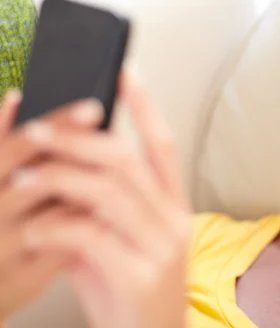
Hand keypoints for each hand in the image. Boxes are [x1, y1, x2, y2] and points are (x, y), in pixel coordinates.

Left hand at [19, 71, 191, 327]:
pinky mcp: (140, 277)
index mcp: (174, 207)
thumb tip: (64, 169)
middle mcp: (174, 220)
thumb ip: (101, 208)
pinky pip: (90, 236)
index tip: (122, 71)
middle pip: (128, 160)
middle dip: (78, 138)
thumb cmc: (128, 292)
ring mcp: (161, 248)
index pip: (163, 144)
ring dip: (58, 177)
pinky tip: (31, 232)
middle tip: (36, 129)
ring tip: (22, 176)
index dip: (143, 105)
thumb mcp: (121, 243)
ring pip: (107, 191)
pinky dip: (54, 228)